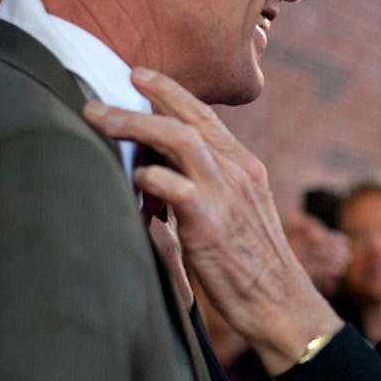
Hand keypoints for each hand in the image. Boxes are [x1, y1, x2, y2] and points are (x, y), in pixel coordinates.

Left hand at [82, 68, 341, 374]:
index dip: (170, 91)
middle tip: (102, 96)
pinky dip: (146, 178)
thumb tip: (154, 175)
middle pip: (189, 117)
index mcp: (246, 167)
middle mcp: (238, 173)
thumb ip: (204, 189)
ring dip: (133, 125)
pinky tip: (131, 181)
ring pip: (179, 140)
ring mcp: (226, 195)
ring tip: (98, 120)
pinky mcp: (209, 224)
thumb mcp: (238, 215)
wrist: (282, 304)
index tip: (138, 76)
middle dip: (144, 98)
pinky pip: (173, 186)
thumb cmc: (252, 267)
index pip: (206, 115)